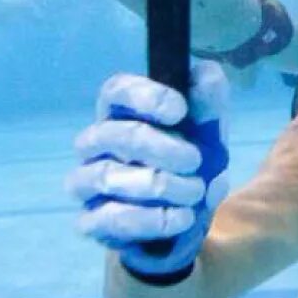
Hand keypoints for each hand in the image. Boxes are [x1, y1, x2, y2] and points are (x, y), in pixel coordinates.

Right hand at [65, 63, 231, 276]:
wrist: (186, 218)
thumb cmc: (189, 162)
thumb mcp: (209, 132)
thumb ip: (209, 103)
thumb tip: (207, 76)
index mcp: (121, 113)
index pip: (117, 91)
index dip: (145, 96)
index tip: (180, 110)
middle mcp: (96, 144)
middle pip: (112, 134)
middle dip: (160, 147)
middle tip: (195, 159)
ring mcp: (87, 183)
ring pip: (105, 176)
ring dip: (157, 184)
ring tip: (194, 191)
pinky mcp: (91, 222)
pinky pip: (108, 218)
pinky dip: (149, 219)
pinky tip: (180, 218)